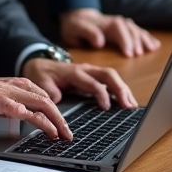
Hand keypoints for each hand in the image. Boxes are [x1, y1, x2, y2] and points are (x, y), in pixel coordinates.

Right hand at [0, 72, 72, 139]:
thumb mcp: (5, 99)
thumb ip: (20, 105)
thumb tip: (37, 118)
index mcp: (21, 85)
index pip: (46, 99)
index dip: (58, 115)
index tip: (63, 129)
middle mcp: (18, 86)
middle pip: (48, 102)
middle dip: (61, 120)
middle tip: (68, 135)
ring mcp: (9, 92)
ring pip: (39, 104)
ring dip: (52, 121)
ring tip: (59, 135)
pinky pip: (20, 109)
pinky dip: (32, 117)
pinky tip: (39, 126)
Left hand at [20, 58, 138, 110]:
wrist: (39, 64)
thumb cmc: (42, 74)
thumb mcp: (40, 81)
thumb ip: (48, 89)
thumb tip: (57, 97)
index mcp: (74, 72)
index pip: (92, 82)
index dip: (101, 94)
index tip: (107, 107)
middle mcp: (85, 70)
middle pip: (108, 75)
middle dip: (120, 89)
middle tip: (128, 105)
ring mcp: (91, 72)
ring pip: (112, 76)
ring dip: (123, 89)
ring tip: (132, 105)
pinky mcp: (93, 76)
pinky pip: (110, 80)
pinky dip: (120, 89)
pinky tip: (126, 101)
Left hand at [57, 8, 160, 56]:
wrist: (77, 16)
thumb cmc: (75, 26)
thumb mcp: (74, 29)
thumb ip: (87, 33)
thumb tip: (100, 41)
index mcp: (104, 23)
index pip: (118, 29)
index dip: (125, 40)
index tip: (129, 54)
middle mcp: (115, 22)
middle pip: (129, 29)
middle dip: (136, 41)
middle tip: (139, 55)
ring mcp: (121, 25)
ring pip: (136, 30)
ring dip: (144, 39)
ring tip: (152, 49)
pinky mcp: (124, 29)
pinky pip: (138, 31)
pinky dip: (147, 37)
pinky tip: (155, 45)